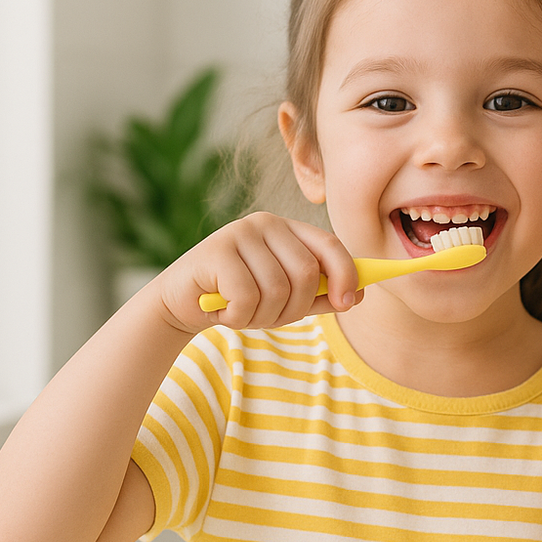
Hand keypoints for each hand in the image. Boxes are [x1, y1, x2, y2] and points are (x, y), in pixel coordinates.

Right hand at [149, 212, 361, 333]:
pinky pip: (247, 297)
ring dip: (264, 316)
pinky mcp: (214, 251)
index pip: (330, 245)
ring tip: (243, 313)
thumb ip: (322, 294)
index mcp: (288, 229)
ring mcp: (238, 233)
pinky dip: (240, 316)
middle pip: (307, 272)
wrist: (181, 305)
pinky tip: (224, 311)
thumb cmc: (240, 300)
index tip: (348, 303)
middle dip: (294, 308)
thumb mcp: (287, 299)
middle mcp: (265, 224)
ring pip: (278, 289)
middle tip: (270, 318)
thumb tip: (360, 293)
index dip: (346, 274)